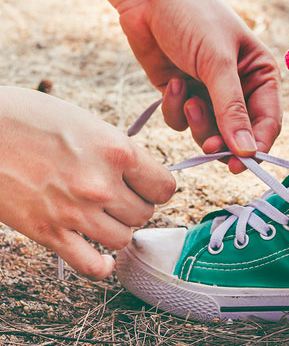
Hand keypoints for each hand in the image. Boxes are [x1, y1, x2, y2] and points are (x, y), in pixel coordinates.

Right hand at [0, 87, 174, 279]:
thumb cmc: (29, 117)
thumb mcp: (86, 122)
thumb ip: (116, 150)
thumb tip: (136, 173)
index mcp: (117, 150)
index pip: (165, 187)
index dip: (156, 187)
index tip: (144, 185)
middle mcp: (102, 184)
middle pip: (145, 213)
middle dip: (135, 206)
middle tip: (118, 196)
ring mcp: (75, 212)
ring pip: (123, 239)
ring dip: (117, 229)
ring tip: (103, 216)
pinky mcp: (48, 233)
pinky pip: (91, 266)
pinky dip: (100, 266)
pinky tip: (98, 254)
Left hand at [109, 0, 281, 173]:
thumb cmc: (192, 16)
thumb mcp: (217, 62)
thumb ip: (232, 109)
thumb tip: (247, 152)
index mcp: (259, 74)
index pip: (268, 121)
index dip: (256, 145)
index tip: (239, 164)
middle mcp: (238, 86)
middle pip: (238, 134)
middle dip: (221, 138)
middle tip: (207, 146)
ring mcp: (208, 91)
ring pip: (208, 131)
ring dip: (196, 122)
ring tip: (186, 97)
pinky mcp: (180, 93)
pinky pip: (181, 120)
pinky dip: (174, 108)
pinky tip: (170, 82)